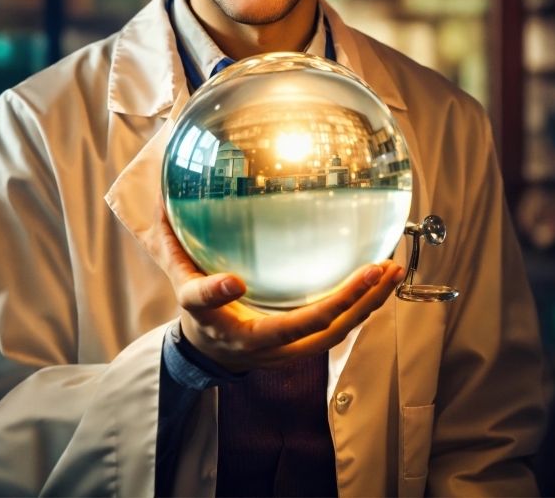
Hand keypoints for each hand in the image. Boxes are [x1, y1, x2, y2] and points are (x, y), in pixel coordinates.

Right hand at [139, 194, 404, 372]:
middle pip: (305, 329)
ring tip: (393, 272)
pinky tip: (384, 282)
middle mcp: (255, 343)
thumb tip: (161, 201)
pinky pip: (340, 330)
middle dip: (345, 302)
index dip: (218, 294)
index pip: (210, 305)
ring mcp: (286, 350)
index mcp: (213, 320)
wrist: (212, 355)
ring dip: (368, 305)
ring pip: (334, 333)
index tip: (231, 283)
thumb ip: (172, 244)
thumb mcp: (180, 279)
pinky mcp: (305, 347)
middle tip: (375, 270)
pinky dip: (365, 307)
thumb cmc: (200, 314)